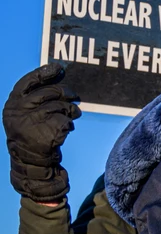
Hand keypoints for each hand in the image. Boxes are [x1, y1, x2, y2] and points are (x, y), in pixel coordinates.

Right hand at [3, 63, 80, 202]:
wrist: (31, 164)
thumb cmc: (32, 135)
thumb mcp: (27, 114)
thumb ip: (37, 97)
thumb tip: (57, 74)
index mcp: (12, 105)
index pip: (27, 82)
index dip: (43, 73)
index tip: (59, 68)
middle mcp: (18, 112)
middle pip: (50, 92)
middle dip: (67, 93)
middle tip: (75, 98)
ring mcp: (31, 123)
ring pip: (61, 106)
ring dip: (71, 111)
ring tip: (71, 116)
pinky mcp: (46, 134)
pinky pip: (66, 121)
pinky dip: (70, 124)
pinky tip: (65, 131)